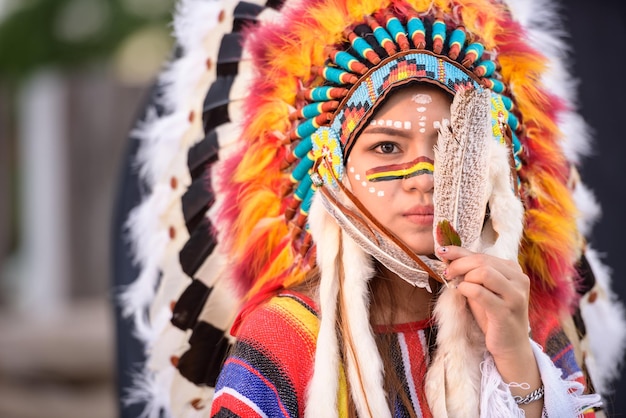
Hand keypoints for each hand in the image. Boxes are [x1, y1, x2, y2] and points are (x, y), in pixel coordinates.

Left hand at [436, 245, 530, 361]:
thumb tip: (447, 254)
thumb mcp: (482, 289)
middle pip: (482, 260)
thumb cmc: (493, 315)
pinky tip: (462, 292)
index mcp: (513, 270)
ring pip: (484, 272)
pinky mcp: (506, 311)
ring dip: (464, 276)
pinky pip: (480, 292)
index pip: (482, 254)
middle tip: (447, 272)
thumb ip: (471, 272)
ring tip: (457, 285)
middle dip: (459, 264)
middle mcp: (519, 279)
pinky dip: (466, 289)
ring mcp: (515, 296)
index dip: (459, 252)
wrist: (510, 345)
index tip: (442, 251)